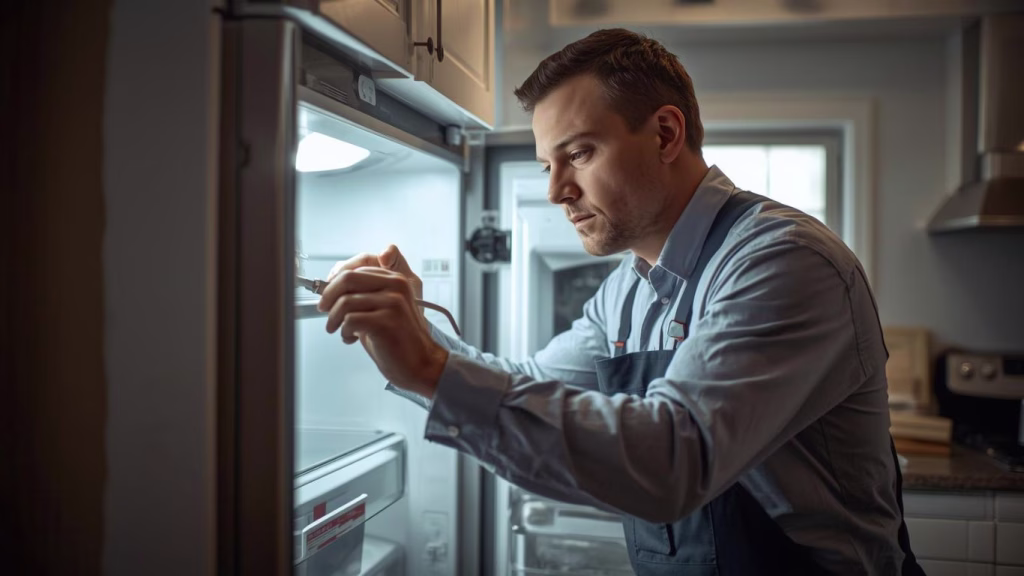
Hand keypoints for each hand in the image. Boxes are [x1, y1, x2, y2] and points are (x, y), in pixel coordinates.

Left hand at [318, 246, 445, 397]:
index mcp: (395, 280)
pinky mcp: (387, 321)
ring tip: (340, 330)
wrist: (422, 364)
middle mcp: (396, 286)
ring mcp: (393, 303)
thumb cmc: (398, 340)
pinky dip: (344, 332)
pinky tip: (351, 338)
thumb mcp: (382, 310)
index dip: (335, 282)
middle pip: (348, 278)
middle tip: (324, 310)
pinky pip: (350, 320)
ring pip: (345, 302)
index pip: (356, 269)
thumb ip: (362, 297)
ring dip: (334, 319)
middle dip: (329, 295)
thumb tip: (330, 291)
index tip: (326, 295)